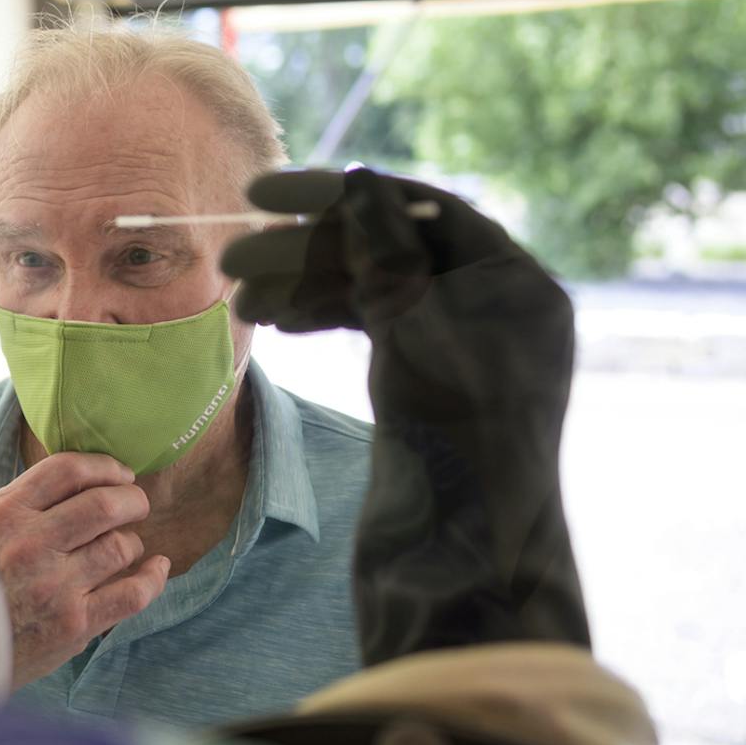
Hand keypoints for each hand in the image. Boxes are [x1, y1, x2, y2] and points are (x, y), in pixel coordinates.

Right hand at [0, 452, 171, 686]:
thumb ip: (25, 499)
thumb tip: (83, 474)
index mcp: (4, 516)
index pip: (66, 471)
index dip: (104, 466)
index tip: (119, 474)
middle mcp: (30, 546)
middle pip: (104, 504)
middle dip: (132, 499)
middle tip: (135, 504)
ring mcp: (55, 586)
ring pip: (122, 545)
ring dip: (133, 541)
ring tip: (124, 546)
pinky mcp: (76, 623)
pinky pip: (134, 592)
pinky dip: (154, 577)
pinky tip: (156, 567)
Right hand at [220, 167, 589, 664]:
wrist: (458, 563)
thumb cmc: (448, 442)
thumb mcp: (411, 330)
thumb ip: (382, 252)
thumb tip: (358, 182)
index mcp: (514, 286)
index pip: (420, 209)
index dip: (340, 196)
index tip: (262, 196)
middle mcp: (494, 310)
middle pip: (389, 250)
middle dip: (308, 251)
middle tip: (231, 261)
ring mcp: (461, 350)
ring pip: (372, 293)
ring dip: (303, 287)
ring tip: (238, 301)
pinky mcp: (428, 388)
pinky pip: (371, 331)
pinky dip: (321, 320)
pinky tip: (273, 321)